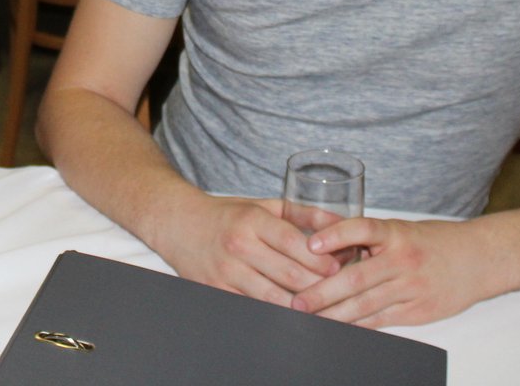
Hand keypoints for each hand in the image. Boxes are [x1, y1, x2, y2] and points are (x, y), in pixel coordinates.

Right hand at [151, 194, 343, 305]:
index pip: (292, 242)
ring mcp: (226, 272)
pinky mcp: (217, 291)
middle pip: (288, 274)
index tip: (338, 267)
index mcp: (251, 220)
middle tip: (337, 291)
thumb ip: (302, 212)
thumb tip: (340, 220)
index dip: (318, 258)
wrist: (179, 225)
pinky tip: (291, 313)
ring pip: (273, 298)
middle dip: (317, 286)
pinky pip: (253, 307)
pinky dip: (275, 312)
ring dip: (301, 306)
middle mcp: (238, 246)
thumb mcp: (263, 205)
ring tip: (321, 308)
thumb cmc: (228, 215)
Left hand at [291, 216, 494, 326]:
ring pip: (366, 305)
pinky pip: (381, 320)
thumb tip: (322, 250)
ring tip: (310, 320)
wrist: (479, 259)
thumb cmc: (431, 241)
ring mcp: (411, 288)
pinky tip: (339, 329)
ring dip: (335, 315)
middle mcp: (402, 260)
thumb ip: (367, 240)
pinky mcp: (418, 311)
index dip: (336, 235)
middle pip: (357, 278)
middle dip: (323, 292)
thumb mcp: (400, 230)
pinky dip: (358, 325)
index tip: (311, 244)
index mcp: (395, 233)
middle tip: (296, 302)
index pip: (362, 229)